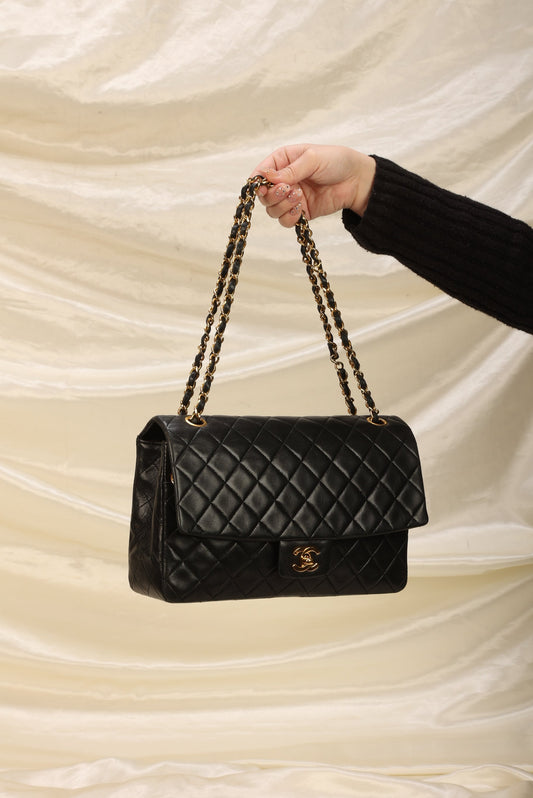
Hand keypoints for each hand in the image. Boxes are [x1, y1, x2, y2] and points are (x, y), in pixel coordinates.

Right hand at [250, 144, 375, 226]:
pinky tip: (301, 209)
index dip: (259, 182)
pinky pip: (285, 221)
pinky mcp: (300, 212)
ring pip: (272, 210)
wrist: (357, 181)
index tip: (265, 186)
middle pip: (263, 196)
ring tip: (299, 196)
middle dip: (273, 196)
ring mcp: (290, 198)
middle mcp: (283, 180)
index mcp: (283, 161)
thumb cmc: (337, 161)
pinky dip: (289, 218)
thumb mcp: (312, 158)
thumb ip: (290, 170)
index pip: (260, 173)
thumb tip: (268, 177)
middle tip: (288, 190)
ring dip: (282, 206)